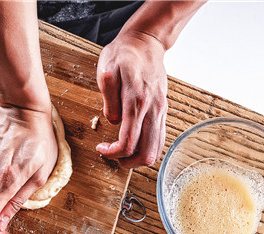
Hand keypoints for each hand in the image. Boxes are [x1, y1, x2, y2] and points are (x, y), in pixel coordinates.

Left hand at [96, 31, 168, 167]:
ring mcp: (161, 111)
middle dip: (127, 162)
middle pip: (146, 153)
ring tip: (121, 152)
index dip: (113, 153)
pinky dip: (146, 147)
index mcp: (137, 102)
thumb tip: (113, 120)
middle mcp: (153, 110)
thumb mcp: (106, 71)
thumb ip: (109, 99)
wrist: (146, 43)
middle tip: (111, 156)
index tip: (101, 149)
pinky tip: (133, 142)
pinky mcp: (163, 110)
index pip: (128, 142)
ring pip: (156, 149)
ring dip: (137, 157)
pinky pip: (159, 138)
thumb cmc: (123, 55)